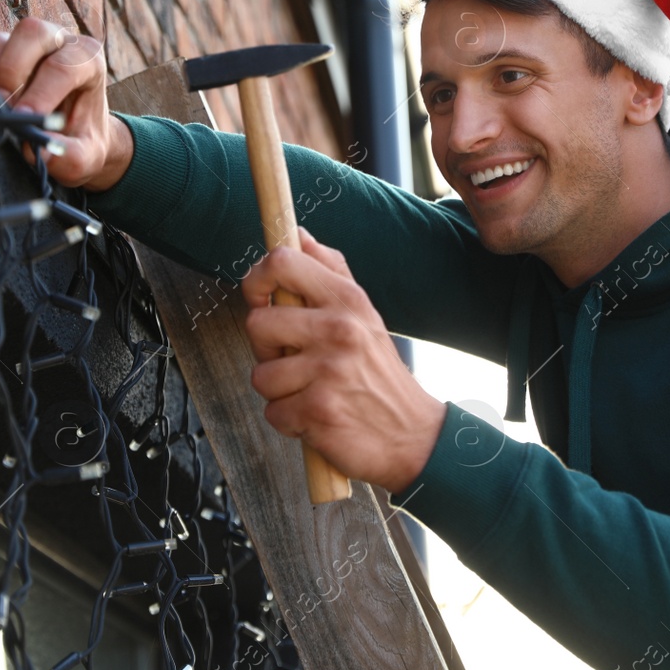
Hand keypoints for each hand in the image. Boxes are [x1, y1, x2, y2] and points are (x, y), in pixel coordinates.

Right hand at [0, 18, 132, 191]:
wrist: (74, 132)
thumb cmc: (82, 138)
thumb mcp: (85, 155)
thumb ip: (68, 156)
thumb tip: (34, 149)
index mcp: (88, 59)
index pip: (62, 67)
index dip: (40, 94)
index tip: (25, 119)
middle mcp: (59, 40)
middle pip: (31, 33)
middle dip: (12, 70)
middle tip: (5, 108)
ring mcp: (27, 43)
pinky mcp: (2, 49)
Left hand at [242, 228, 447, 492]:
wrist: (413, 436)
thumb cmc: (379, 373)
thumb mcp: (363, 314)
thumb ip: (330, 270)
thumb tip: (298, 233)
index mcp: (348, 299)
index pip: (282, 262)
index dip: (257, 280)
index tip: (261, 299)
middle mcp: (339, 329)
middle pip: (256, 323)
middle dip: (267, 348)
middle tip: (295, 359)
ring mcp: (328, 371)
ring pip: (260, 375)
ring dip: (279, 391)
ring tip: (311, 391)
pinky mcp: (319, 411)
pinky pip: (273, 412)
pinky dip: (290, 421)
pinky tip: (317, 416)